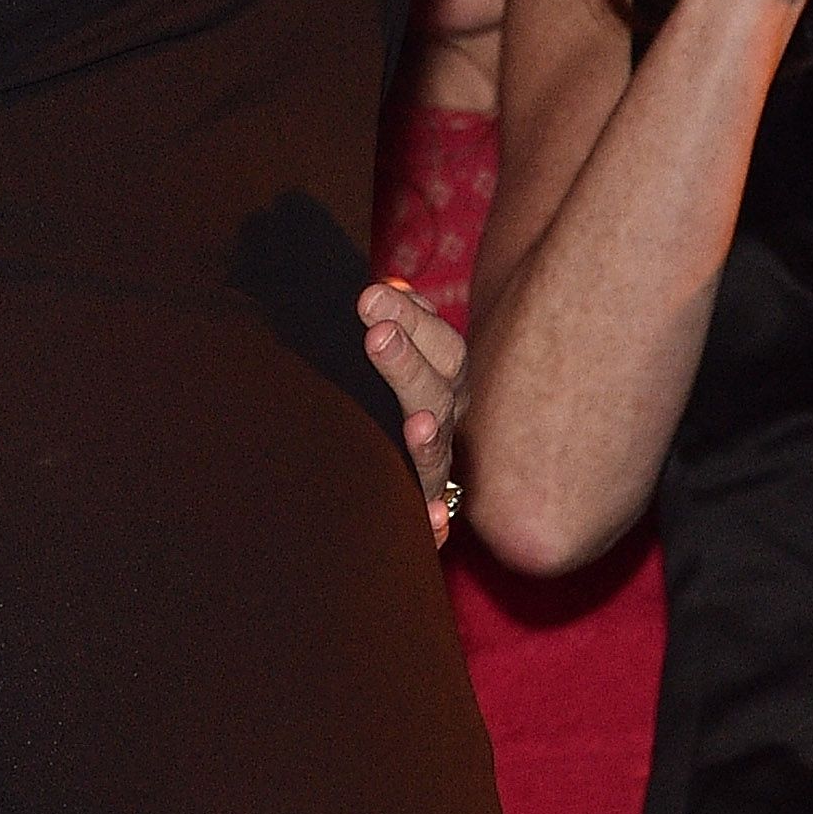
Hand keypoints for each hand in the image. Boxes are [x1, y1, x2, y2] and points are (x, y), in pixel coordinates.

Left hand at [360, 278, 467, 546]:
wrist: (381, 442)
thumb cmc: (374, 367)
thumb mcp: (383, 334)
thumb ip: (387, 311)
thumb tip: (380, 293)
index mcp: (439, 369)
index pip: (438, 342)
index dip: (409, 317)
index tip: (369, 297)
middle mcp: (443, 415)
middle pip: (438, 392)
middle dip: (408, 366)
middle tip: (377, 336)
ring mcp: (435, 461)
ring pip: (436, 454)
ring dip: (428, 441)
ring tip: (417, 425)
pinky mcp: (421, 502)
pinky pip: (433, 518)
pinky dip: (434, 520)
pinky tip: (432, 519)